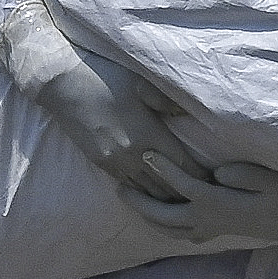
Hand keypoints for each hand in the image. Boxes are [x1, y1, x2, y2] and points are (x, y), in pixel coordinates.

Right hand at [0, 0, 206, 193]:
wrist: (60, 81)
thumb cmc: (104, 75)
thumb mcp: (141, 83)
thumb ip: (168, 101)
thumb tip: (191, 113)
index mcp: (148, 136)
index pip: (183, 167)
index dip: (201, 177)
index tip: (217, 181)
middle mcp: (132, 156)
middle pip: (167, 187)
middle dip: (187, 193)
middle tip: (206, 198)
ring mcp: (114, 162)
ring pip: (147, 192)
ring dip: (165, 197)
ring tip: (184, 203)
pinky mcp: (100, 163)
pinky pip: (128, 187)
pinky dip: (145, 193)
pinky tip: (154, 196)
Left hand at [122, 156, 277, 244]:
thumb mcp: (269, 178)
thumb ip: (240, 174)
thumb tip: (216, 172)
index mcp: (220, 205)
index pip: (183, 186)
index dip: (162, 168)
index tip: (144, 152)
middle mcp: (212, 221)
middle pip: (166, 216)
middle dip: (141, 202)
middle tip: (120, 187)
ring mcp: (216, 229)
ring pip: (172, 230)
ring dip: (150, 218)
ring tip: (133, 202)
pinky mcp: (222, 232)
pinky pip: (186, 234)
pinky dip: (168, 228)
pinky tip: (162, 220)